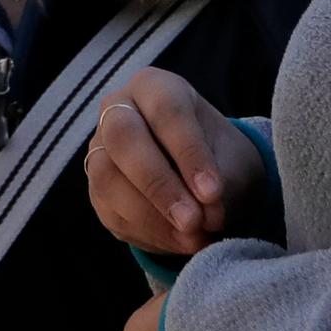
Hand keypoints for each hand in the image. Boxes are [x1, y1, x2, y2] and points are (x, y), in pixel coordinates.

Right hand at [84, 69, 261, 256]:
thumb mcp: (234, 160)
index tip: (213, 193)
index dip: (189, 153)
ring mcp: (100, 148)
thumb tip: (204, 215)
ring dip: (151, 216)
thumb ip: (222, 182)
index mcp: (156, 87)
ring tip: (193, 239)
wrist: (204, 178)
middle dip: (159, 185)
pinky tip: (179, 243)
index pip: (167, 112)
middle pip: (124, 139)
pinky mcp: (96, 188)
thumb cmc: (220, 156)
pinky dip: (147, 234)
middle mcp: (118, 110)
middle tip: (193, 222)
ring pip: (108, 179)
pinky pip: (110, 212)